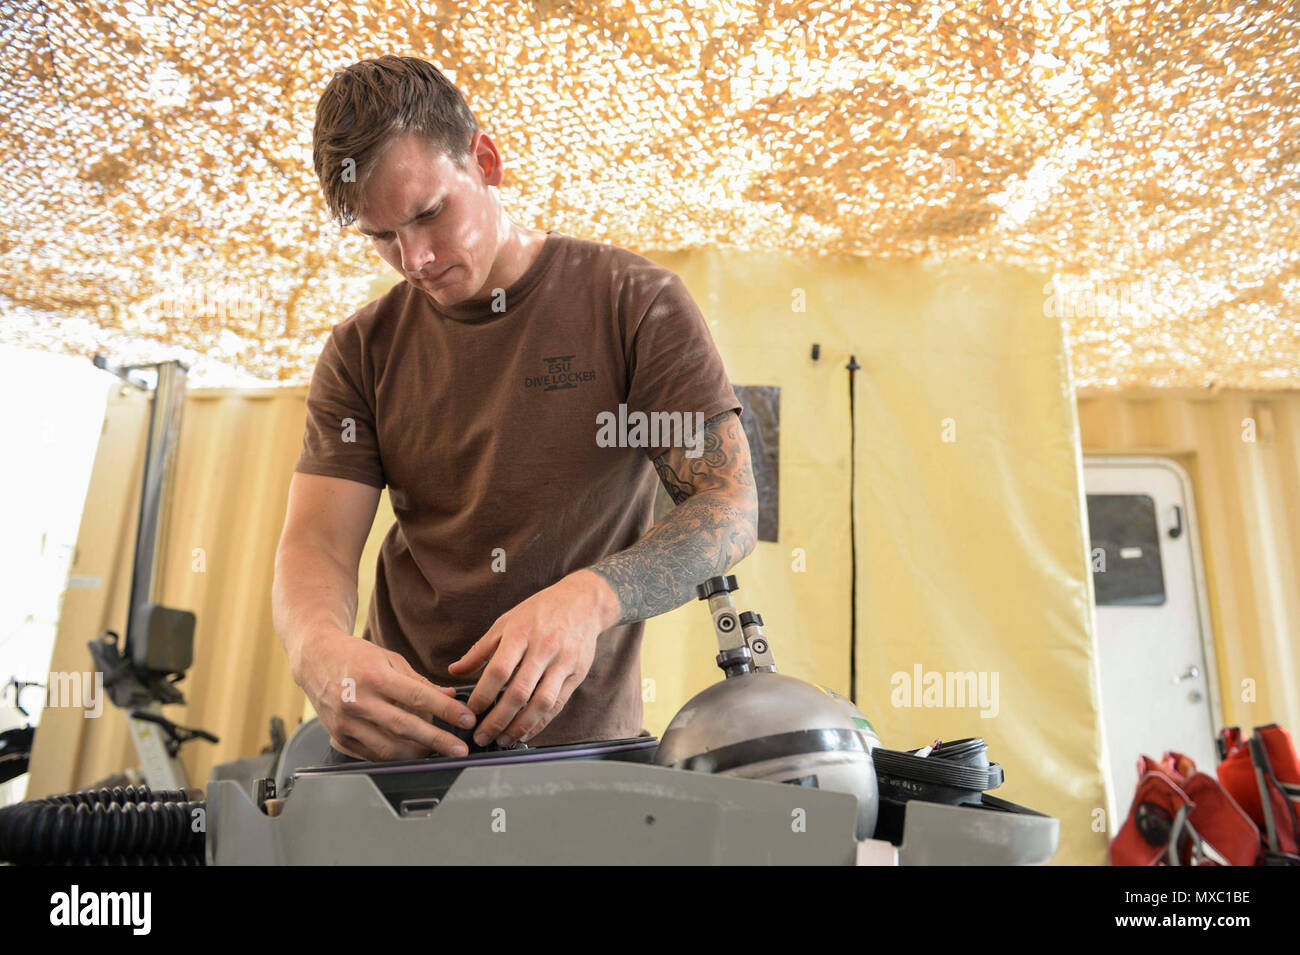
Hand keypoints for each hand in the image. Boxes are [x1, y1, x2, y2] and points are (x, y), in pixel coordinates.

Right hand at [295, 627, 477, 760]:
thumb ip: (420, 681)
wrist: (315, 659)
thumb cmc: (355, 656)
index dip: (446, 710)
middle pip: (404, 728)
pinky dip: (393, 757)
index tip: (466, 719)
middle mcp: (357, 700)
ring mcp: (345, 722)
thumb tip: (450, 696)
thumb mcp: (389, 659)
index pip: (418, 697)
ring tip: (436, 751)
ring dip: (416, 754)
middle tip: (458, 749)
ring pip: (387, 749)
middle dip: (437, 740)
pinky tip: (408, 752)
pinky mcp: (337, 737)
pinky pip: (370, 755)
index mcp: (374, 676)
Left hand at [447, 570, 617, 747]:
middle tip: (482, 736)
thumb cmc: (540, 612)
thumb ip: (480, 649)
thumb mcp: (506, 622)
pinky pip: (558, 704)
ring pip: (541, 703)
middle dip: (498, 719)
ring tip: (503, 740)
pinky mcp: (578, 673)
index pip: (499, 670)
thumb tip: (454, 671)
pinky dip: (541, 723)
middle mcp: (544, 648)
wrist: (583, 601)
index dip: (483, 694)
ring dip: (520, 727)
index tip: (470, 711)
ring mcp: (563, 662)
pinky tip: (526, 732)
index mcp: (521, 633)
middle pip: (519, 691)